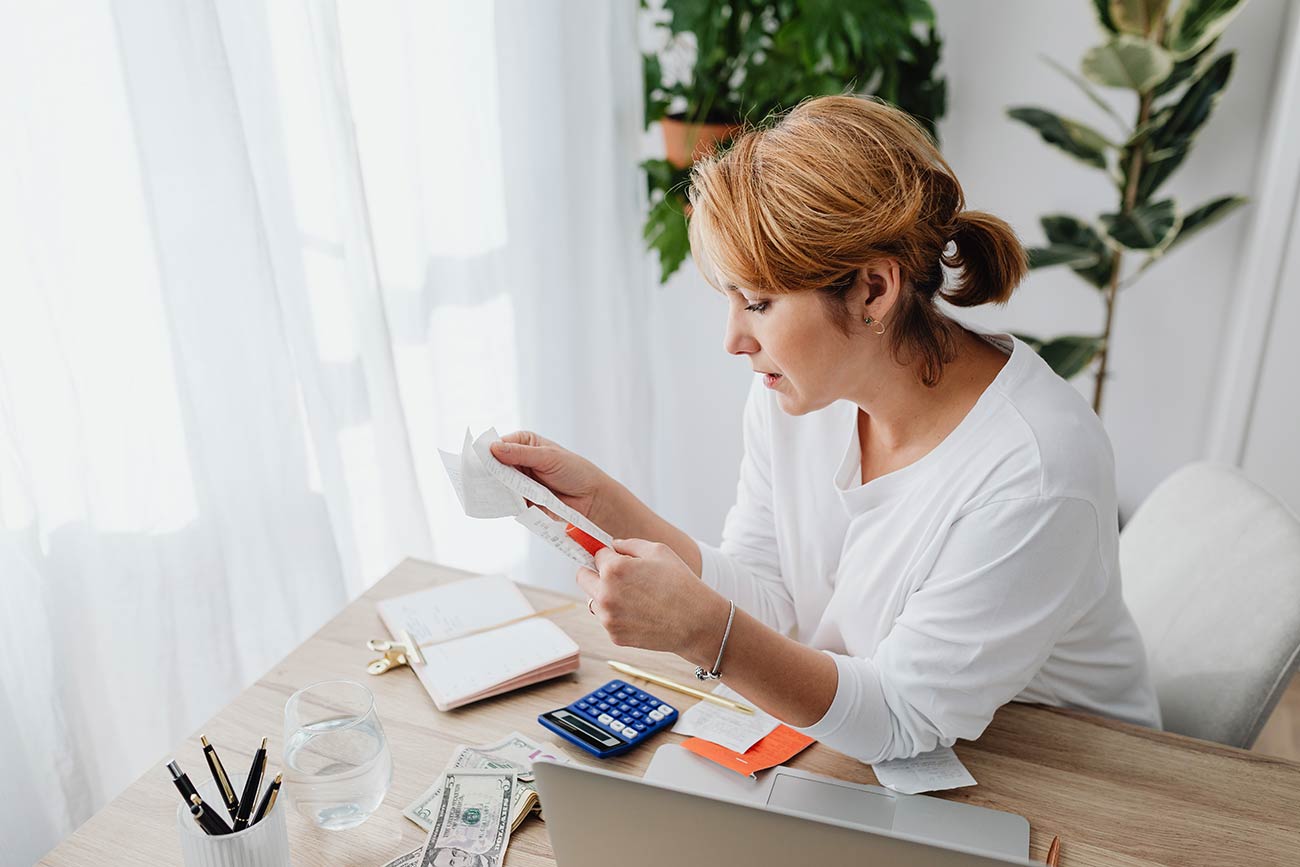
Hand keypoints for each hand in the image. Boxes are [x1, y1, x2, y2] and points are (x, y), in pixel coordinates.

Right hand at [489, 431, 608, 522]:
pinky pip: (508, 501)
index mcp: (524, 443)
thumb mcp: (548, 457)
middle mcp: (518, 460)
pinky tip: (500, 504)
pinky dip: (504, 503)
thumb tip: (494, 448)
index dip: (487, 453)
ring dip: (496, 489)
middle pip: (494, 466)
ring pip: (499, 484)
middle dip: (488, 473)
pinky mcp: (522, 499)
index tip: (477, 462)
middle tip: (479, 479)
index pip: (498, 445)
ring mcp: (519, 481)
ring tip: (489, 492)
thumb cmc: (574, 470)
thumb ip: (521, 454)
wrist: (590, 498)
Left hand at [577, 538, 729, 656]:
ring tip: (634, 596)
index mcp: (613, 569)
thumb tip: (612, 546)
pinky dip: (618, 614)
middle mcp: (605, 593)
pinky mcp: (614, 635)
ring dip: (605, 595)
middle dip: (596, 572)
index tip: (608, 555)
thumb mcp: (658, 551)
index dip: (607, 554)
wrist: (696, 623)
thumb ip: (629, 544)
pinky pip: (607, 618)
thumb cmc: (681, 583)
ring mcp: (608, 617)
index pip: (595, 554)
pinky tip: (640, 612)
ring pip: (593, 600)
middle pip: (583, 577)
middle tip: (615, 574)